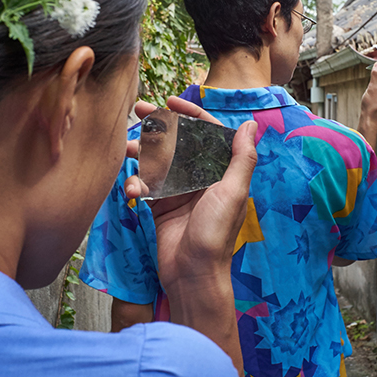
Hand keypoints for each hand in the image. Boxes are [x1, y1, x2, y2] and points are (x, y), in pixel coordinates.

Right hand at [150, 118, 256, 376]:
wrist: (193, 276)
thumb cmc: (216, 235)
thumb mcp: (232, 193)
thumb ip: (241, 158)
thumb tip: (251, 124)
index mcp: (221, 171)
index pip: (206, 132)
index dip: (190, 114)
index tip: (169, 101)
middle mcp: (200, 177)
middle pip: (178, 141)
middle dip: (159, 125)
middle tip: (138, 110)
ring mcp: (179, 191)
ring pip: (158, 160)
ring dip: (142, 152)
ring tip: (125, 148)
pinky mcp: (161, 206)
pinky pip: (147, 184)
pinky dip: (137, 182)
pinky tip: (132, 188)